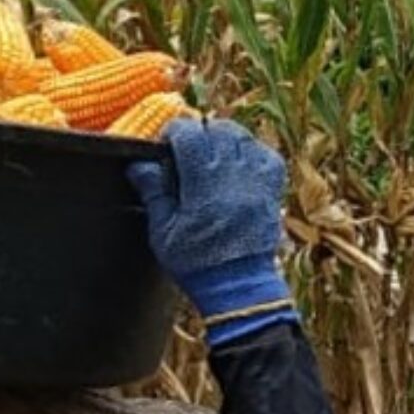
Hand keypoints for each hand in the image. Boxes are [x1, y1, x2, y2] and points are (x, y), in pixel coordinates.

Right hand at [128, 118, 297, 344]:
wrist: (239, 285)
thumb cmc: (197, 262)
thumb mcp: (163, 231)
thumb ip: (153, 192)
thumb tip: (139, 164)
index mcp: (204, 182)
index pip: (189, 133)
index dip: (174, 133)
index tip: (167, 145)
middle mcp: (235, 175)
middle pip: (218, 129)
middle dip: (201, 134)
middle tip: (190, 151)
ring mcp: (258, 181)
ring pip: (244, 138)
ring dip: (226, 140)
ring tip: (213, 156)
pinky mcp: (273, 191)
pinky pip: (267, 156)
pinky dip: (252, 154)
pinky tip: (239, 166)